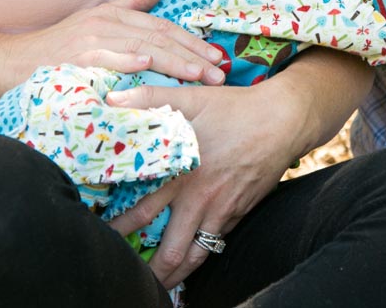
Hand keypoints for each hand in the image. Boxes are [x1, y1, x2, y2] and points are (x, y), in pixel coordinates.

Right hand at [0, 0, 225, 88]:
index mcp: (115, 14)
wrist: (12, 62)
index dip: (192, 41)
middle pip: (159, 36)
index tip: (216, 57)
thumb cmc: (59, 47)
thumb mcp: (98, 20)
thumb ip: (132, 2)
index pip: (162, 27)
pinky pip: (106, 58)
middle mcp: (106, 22)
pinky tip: (148, 64)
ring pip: (141, 47)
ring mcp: (91, 39)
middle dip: (193, 55)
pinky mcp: (75, 57)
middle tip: (219, 72)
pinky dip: (128, 59)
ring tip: (199, 75)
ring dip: (173, 61)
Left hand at [106, 83, 298, 288]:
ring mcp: (222, 210)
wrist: (283, 121)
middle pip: (171, 251)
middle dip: (150, 272)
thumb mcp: (191, 97)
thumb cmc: (235, 107)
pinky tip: (190, 261)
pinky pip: (216, 242)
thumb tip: (112, 98)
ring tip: (159, 288)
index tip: (103, 236)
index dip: (120, 229)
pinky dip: (200, 256)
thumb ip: (149, 97)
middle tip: (130, 279)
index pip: (142, 213)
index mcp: (182, 174)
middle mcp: (200, 200)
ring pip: (197, 256)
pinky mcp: (239, 212)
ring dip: (176, 274)